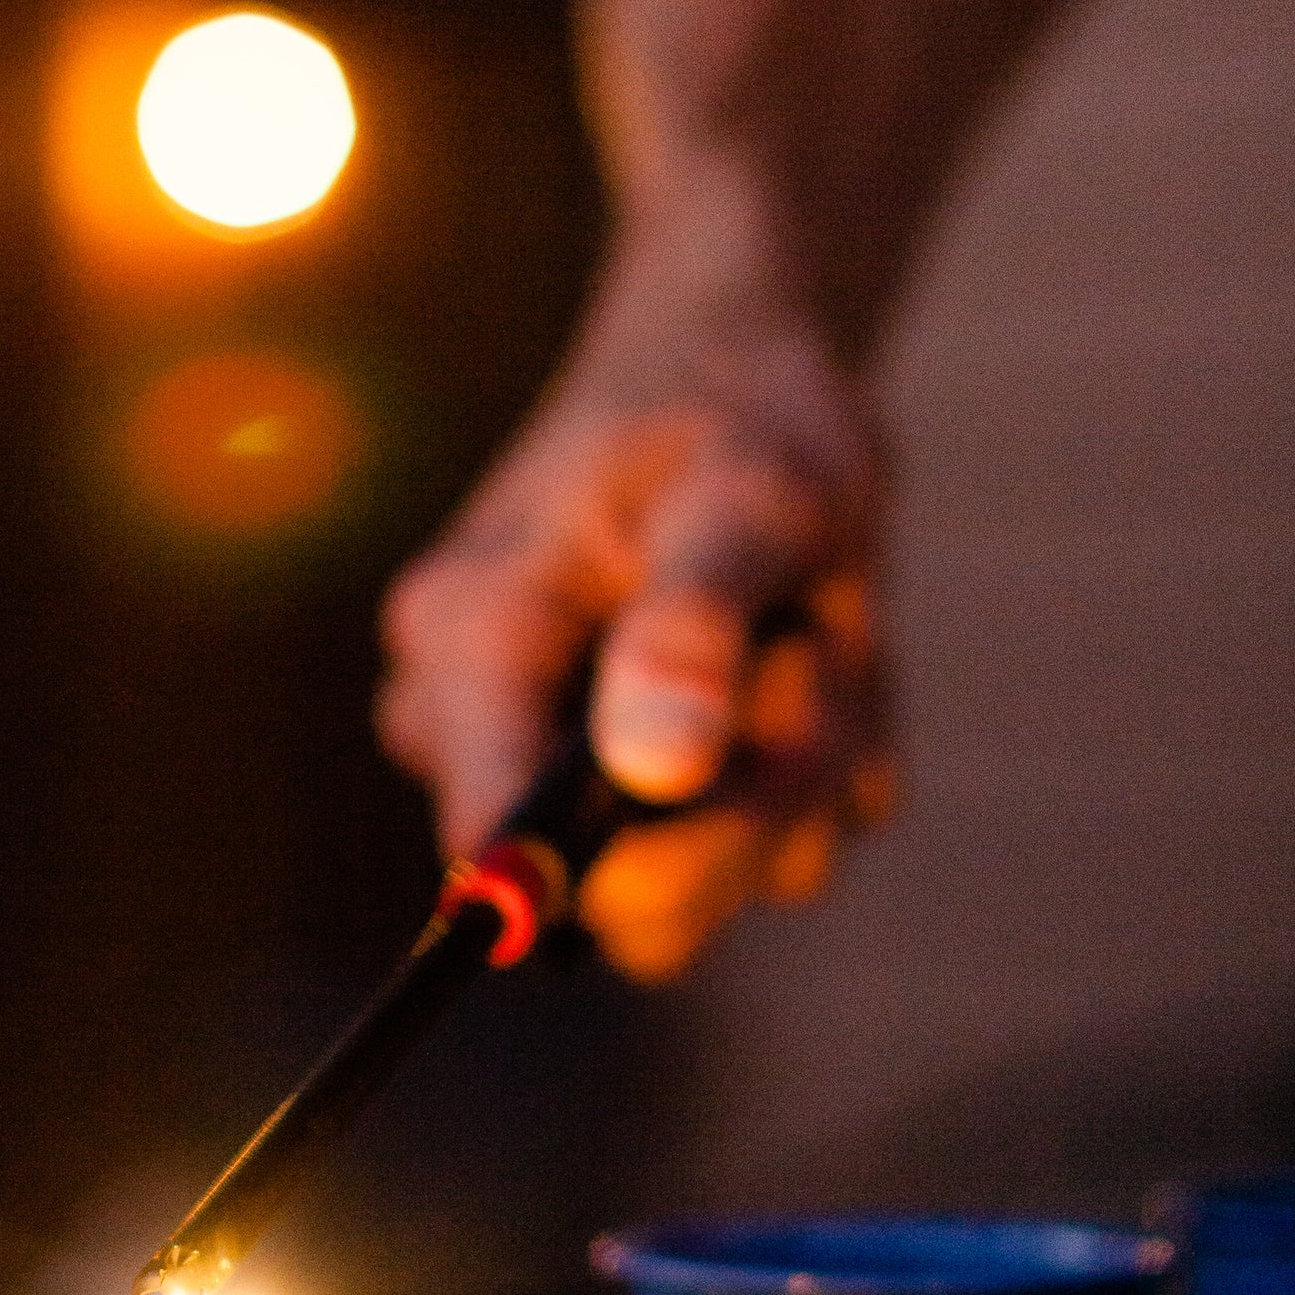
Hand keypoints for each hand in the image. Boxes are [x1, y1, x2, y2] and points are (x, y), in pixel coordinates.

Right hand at [376, 369, 892, 980]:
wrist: (748, 393)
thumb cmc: (728, 421)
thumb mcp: (739, 496)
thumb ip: (689, 625)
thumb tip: (652, 769)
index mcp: (465, 649)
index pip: (487, 839)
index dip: (588, 876)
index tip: (703, 803)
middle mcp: (493, 736)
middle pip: (625, 902)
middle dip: (758, 800)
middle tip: (814, 651)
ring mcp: (574, 785)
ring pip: (730, 879)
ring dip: (812, 768)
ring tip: (819, 630)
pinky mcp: (661, 809)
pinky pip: (780, 855)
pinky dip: (830, 768)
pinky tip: (820, 658)